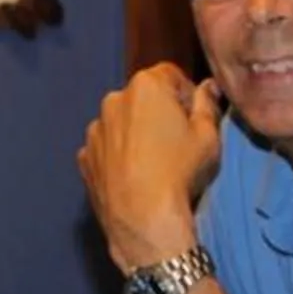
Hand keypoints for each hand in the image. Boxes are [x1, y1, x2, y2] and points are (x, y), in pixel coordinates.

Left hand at [79, 61, 222, 271]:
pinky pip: (105, 149)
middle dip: (157, 112)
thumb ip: (207, 104)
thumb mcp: (208, 136)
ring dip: (134, 133)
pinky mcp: (84, 158)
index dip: (185, 94)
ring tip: (151, 163)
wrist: (144, 219)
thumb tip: (207, 87)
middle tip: (174, 142)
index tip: (193, 118)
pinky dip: (116, 156)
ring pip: (120, 122)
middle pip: (141, 98)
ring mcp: (94, 130)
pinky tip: (132, 176)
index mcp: (145, 86)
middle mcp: (113, 100)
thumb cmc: (181, 171)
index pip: (170, 74)